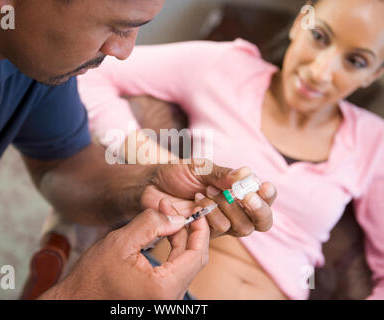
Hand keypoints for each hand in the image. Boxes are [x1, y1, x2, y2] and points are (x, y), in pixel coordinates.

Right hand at [38, 198, 209, 299]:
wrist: (77, 300)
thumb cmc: (93, 277)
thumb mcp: (121, 242)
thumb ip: (151, 224)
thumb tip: (177, 217)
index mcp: (164, 288)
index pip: (197, 255)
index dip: (200, 230)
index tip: (196, 212)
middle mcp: (169, 297)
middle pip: (193, 259)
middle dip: (187, 231)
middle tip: (174, 209)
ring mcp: (165, 299)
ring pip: (184, 264)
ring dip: (179, 239)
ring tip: (165, 217)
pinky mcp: (159, 297)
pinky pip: (174, 271)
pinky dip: (172, 251)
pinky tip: (163, 234)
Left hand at [141, 159, 276, 237]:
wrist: (150, 185)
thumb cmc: (177, 173)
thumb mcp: (200, 167)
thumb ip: (222, 174)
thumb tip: (247, 174)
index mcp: (238, 190)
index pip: (265, 199)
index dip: (268, 196)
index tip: (264, 187)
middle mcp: (234, 209)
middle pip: (261, 221)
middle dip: (256, 209)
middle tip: (245, 196)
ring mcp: (221, 223)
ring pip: (242, 228)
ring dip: (227, 209)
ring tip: (207, 192)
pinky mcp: (205, 234)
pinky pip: (219, 231)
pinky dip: (210, 216)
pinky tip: (196, 203)